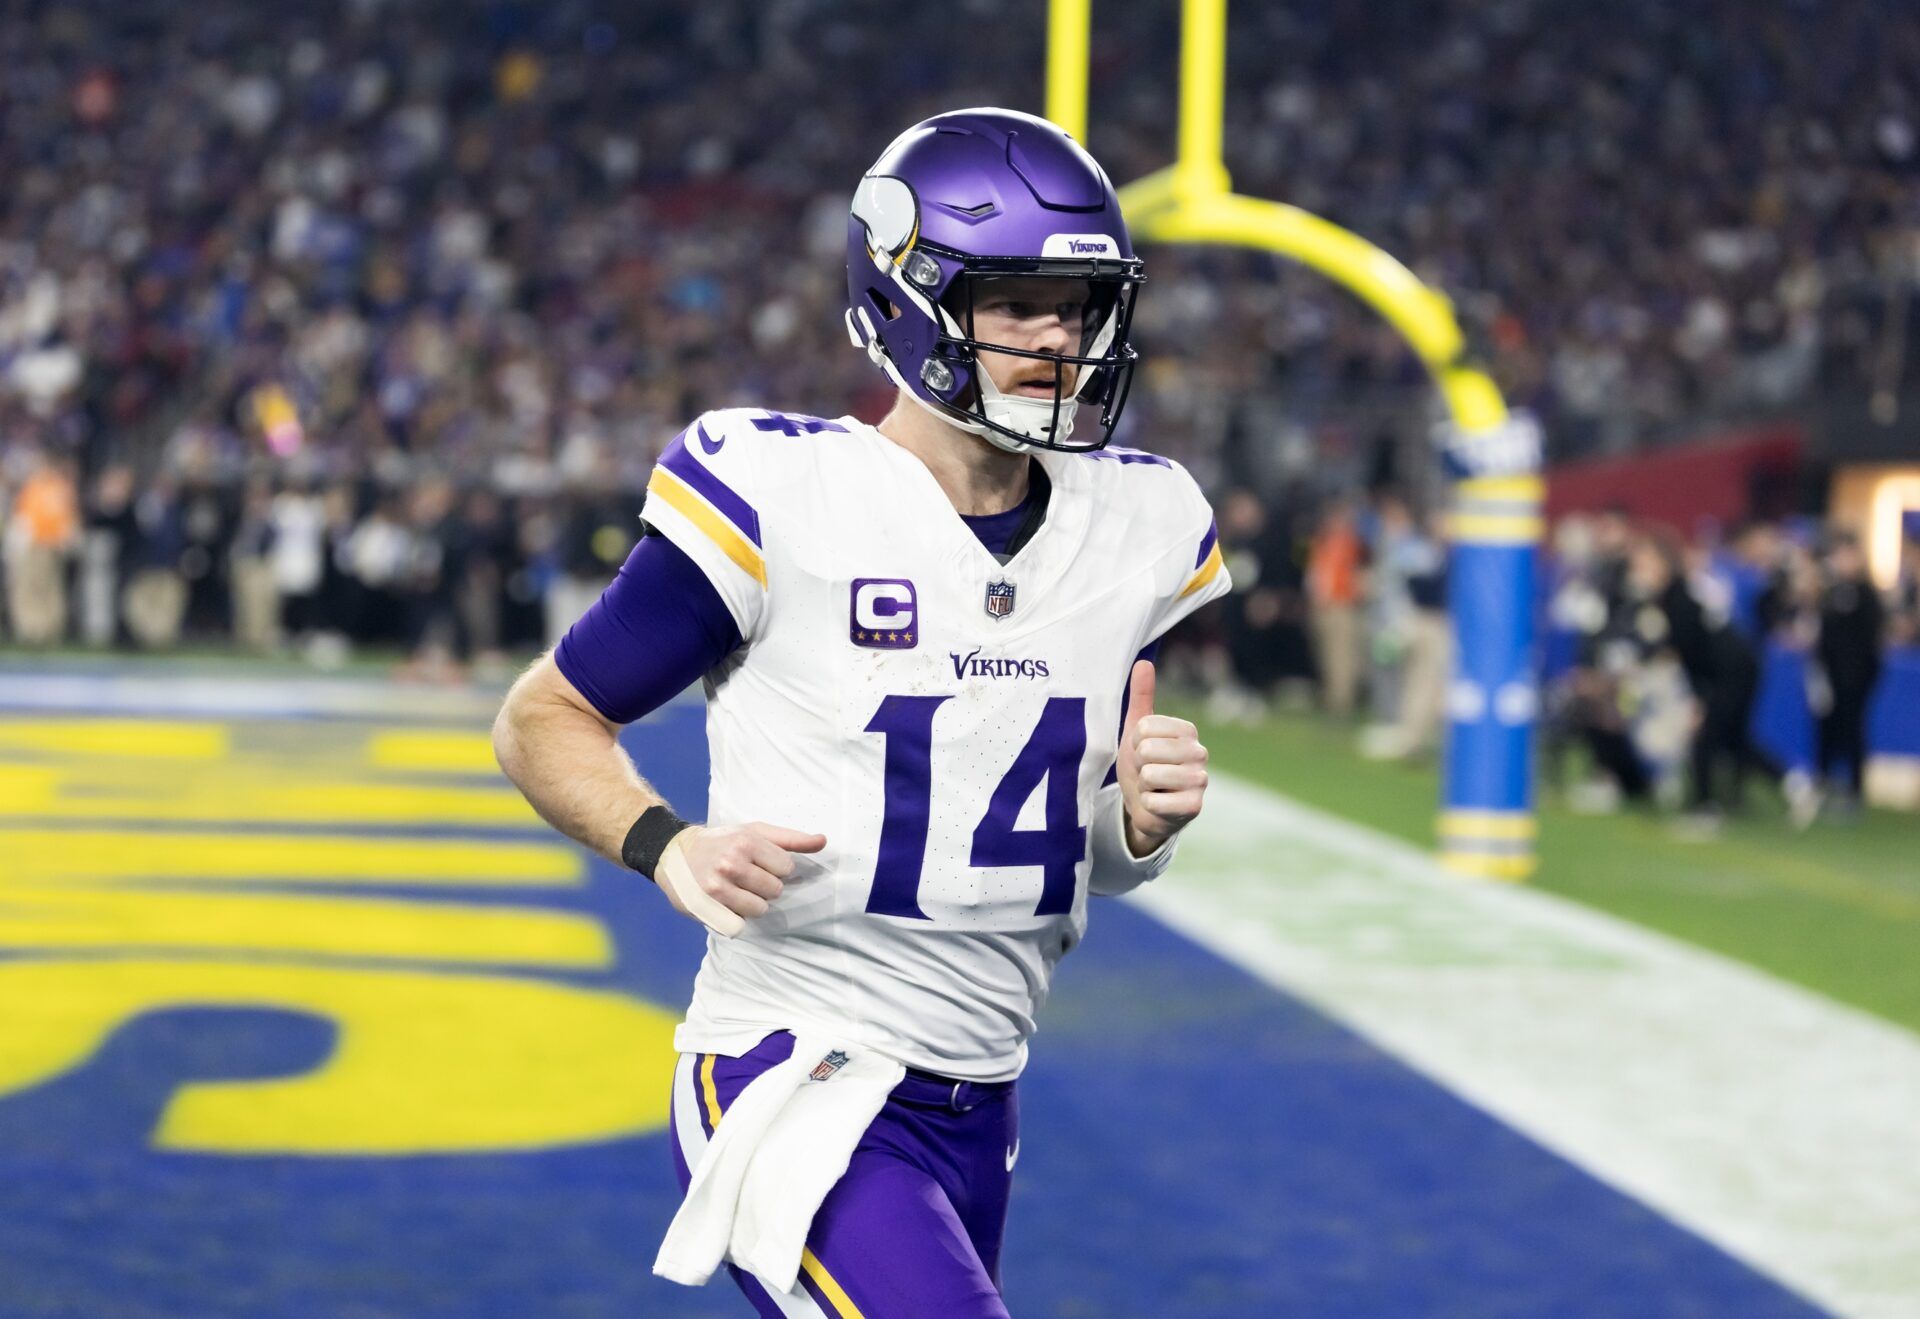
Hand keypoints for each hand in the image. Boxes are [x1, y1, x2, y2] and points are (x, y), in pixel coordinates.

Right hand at [655, 822, 826, 937]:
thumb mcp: (754, 831)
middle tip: (745, 877)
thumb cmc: (722, 841)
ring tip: (735, 890)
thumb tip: (823, 840)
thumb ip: (790, 839)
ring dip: (752, 904)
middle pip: (775, 891)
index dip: (776, 868)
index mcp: (746, 841)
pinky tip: (724, 904)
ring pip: (760, 909)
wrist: (673, 851)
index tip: (759, 863)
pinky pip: (739, 925)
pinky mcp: (705, 909)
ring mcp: (717, 888)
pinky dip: (735, 918)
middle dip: (765, 886)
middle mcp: (731, 864)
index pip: (786, 868)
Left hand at [1116, 659, 1208, 856]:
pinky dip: (1148, 805)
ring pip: (1150, 774)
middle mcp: (1200, 752)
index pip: (1144, 727)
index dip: (1134, 742)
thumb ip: (1142, 696)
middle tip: (1147, 772)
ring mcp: (1200, 780)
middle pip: (1147, 750)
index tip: (1142, 752)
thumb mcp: (1137, 730)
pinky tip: (1158, 804)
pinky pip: (1154, 801)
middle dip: (1138, 765)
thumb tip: (1143, 662)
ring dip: (1142, 786)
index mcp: (1188, 730)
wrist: (1147, 807)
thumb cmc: (1144, 764)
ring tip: (1153, 787)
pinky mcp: (1194, 806)